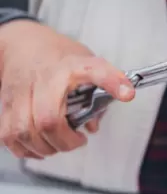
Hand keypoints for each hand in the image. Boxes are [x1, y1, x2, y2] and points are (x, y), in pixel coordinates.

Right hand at [0, 20, 134, 158]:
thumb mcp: (86, 63)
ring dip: (46, 147)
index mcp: (73, 66)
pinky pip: (8, 136)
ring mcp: (22, 92)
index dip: (113, 82)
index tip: (128, 93)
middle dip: (65, 141)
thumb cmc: (58, 56)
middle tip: (78, 140)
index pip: (96, 71)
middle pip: (48, 120)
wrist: (21, 44)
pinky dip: (24, 149)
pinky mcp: (5, 104)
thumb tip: (92, 126)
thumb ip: (97, 92)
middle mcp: (46, 79)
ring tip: (59, 144)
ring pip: (24, 132)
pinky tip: (39, 147)